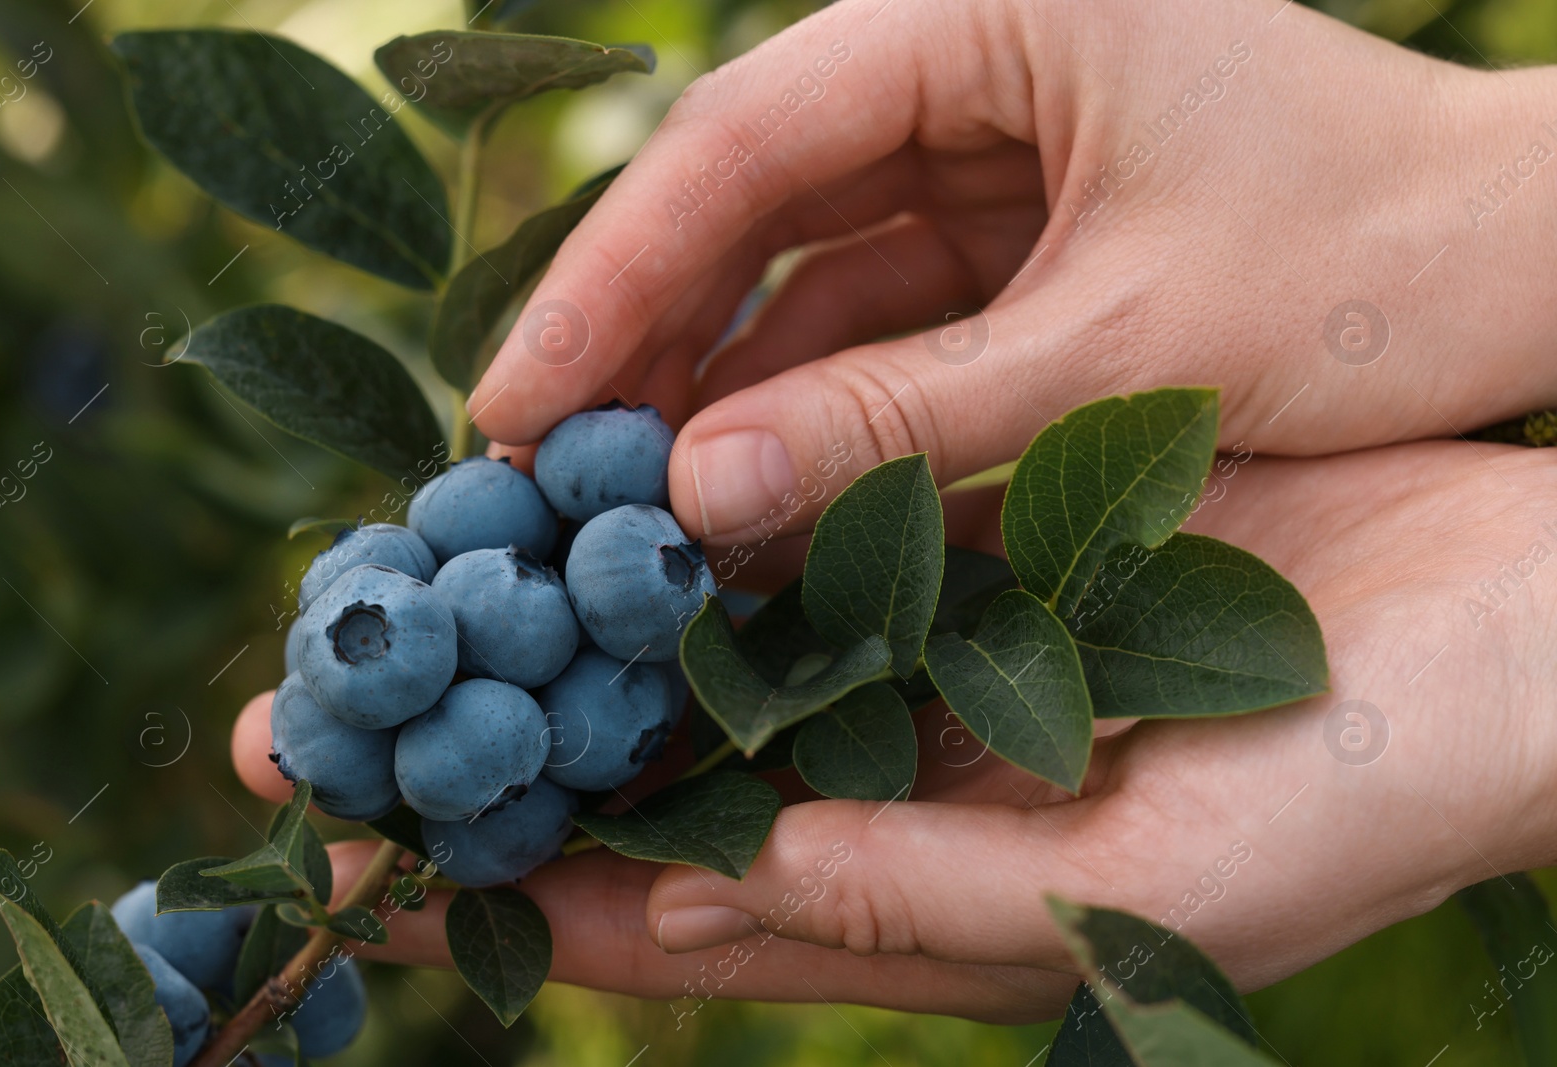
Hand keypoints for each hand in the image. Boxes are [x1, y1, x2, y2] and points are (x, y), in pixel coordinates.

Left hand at [234, 439, 1556, 1020]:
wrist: (1510, 636)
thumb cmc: (1362, 799)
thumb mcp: (1137, 896)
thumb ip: (909, 906)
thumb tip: (692, 913)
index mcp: (904, 893)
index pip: (662, 918)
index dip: (497, 894)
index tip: (340, 854)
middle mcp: (878, 775)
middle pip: (632, 777)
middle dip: (472, 751)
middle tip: (294, 713)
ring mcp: (907, 650)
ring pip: (684, 641)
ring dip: (547, 616)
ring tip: (399, 574)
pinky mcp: (949, 537)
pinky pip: (777, 523)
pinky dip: (676, 506)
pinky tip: (580, 466)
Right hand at [465, 0, 1556, 547]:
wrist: (1524, 270)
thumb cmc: (1373, 268)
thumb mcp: (1122, 350)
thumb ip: (899, 419)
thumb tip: (692, 494)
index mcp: (986, 7)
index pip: (745, 141)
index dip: (615, 280)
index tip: (516, 405)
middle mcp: (959, 55)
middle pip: (745, 200)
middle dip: (646, 341)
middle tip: (543, 477)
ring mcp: (977, 143)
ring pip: (796, 267)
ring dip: (719, 386)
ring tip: (627, 513)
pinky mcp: (1001, 228)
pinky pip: (868, 315)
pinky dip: (811, 407)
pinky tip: (747, 502)